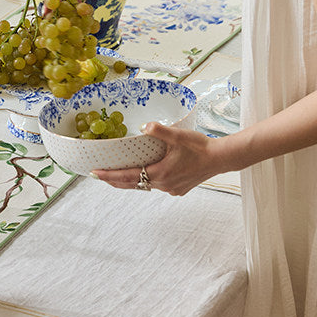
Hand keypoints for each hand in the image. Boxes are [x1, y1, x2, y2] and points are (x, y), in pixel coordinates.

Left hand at [92, 122, 222, 195]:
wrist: (222, 159)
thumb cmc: (201, 147)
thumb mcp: (178, 136)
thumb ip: (159, 131)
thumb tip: (144, 126)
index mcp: (159, 174)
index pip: (127, 176)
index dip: (109, 175)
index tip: (94, 173)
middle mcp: (163, 185)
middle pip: (132, 184)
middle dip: (114, 180)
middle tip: (99, 175)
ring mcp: (171, 189)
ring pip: (144, 186)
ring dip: (131, 181)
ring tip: (117, 176)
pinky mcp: (178, 189)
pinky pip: (157, 186)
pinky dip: (148, 181)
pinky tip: (147, 174)